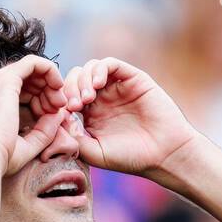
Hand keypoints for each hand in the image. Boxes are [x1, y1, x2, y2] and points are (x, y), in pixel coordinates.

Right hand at [0, 55, 67, 175]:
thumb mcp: (26, 145)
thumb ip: (43, 130)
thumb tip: (60, 114)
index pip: (15, 92)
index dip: (38, 101)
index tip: (50, 116)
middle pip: (23, 79)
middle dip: (46, 91)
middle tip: (59, 108)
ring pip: (29, 69)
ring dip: (49, 83)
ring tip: (60, 102)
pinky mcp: (6, 80)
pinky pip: (33, 62)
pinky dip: (49, 70)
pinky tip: (59, 85)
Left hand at [61, 57, 195, 178]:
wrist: (164, 154)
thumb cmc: (131, 157)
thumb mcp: (94, 153)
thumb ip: (74, 137)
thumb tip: (56, 118)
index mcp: (91, 115)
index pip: (67, 96)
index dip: (60, 101)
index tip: (63, 115)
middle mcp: (103, 98)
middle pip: (75, 79)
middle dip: (69, 89)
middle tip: (73, 106)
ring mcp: (117, 87)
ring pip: (90, 68)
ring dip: (82, 80)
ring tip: (86, 99)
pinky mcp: (132, 78)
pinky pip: (110, 64)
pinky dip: (99, 70)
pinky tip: (96, 86)